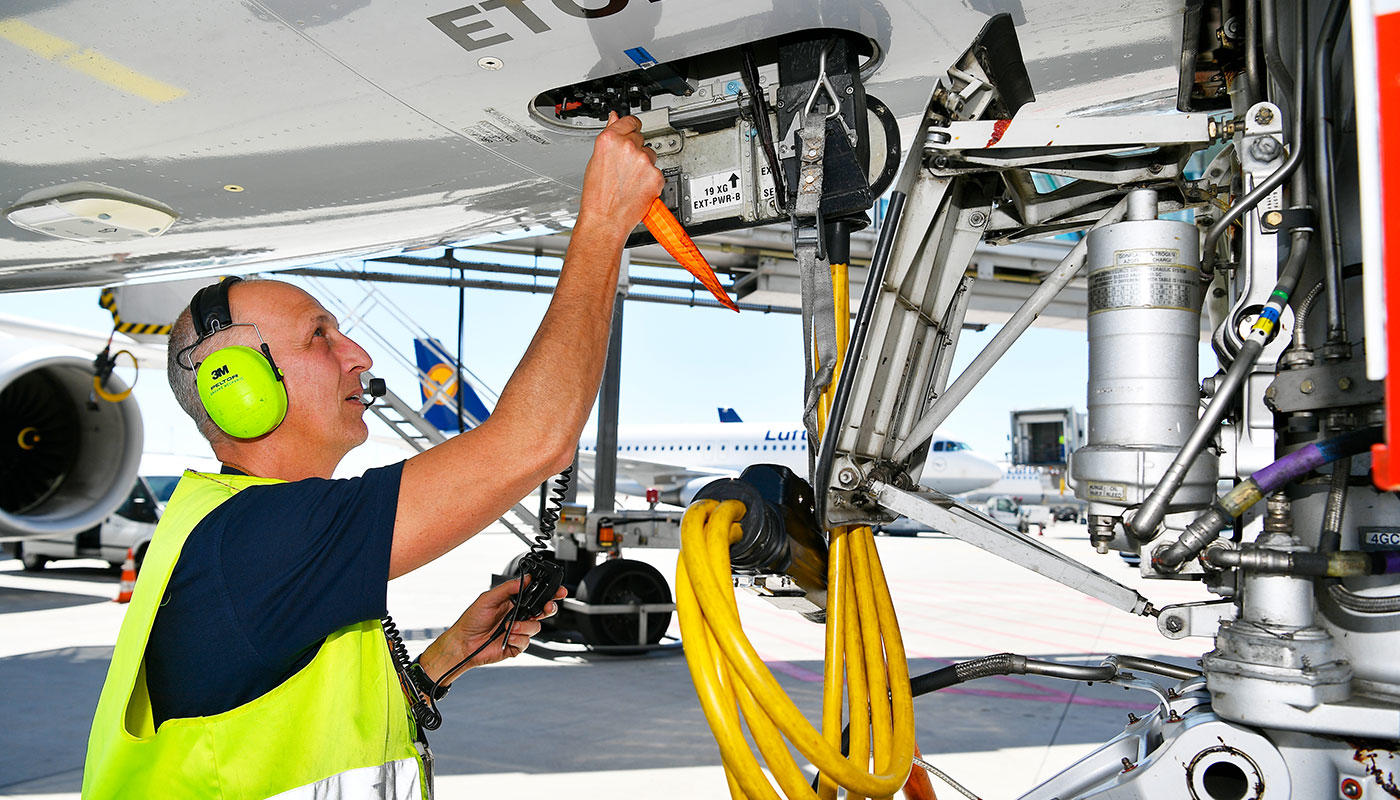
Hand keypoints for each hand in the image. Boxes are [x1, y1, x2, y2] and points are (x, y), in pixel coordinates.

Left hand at [418, 577, 567, 685]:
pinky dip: (518, 638)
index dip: (550, 594)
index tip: (559, 591)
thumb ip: (509, 588)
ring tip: (509, 626)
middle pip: (542, 612)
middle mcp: (519, 617)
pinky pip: (527, 641)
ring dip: (524, 626)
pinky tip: (508, 636)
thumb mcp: (489, 598)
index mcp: (514, 603)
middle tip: (545, 608)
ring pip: (536, 627)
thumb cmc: (471, 620)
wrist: (463, 643)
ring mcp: (519, 632)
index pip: (536, 597)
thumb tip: (526, 579)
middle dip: (548, 609)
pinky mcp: (517, 646)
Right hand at [576, 112, 663, 234]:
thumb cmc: (597, 195)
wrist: (605, 219)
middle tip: (625, 167)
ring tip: (629, 180)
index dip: (631, 127)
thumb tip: (614, 118)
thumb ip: (609, 137)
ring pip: (650, 154)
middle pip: (640, 138)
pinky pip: (657, 171)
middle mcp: (627, 147)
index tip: (632, 130)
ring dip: (644, 164)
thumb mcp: (595, 160)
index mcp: (609, 139)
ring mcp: (643, 160)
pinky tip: (637, 188)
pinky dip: (651, 179)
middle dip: (635, 149)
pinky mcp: (655, 175)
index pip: (630, 120)